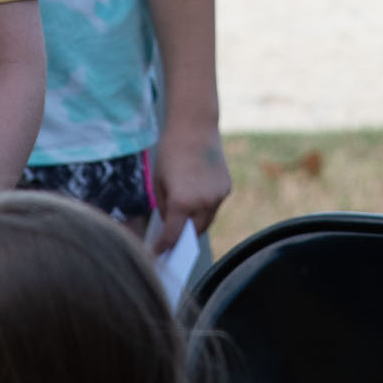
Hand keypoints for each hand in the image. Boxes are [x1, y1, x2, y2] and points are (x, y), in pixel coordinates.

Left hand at [150, 120, 232, 249]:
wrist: (195, 127)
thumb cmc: (170, 153)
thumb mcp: (158, 182)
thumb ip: (164, 207)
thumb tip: (169, 224)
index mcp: (182, 202)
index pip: (172, 236)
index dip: (163, 248)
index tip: (156, 255)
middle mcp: (203, 203)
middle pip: (193, 232)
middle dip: (182, 238)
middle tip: (171, 243)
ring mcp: (218, 196)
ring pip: (207, 221)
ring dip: (195, 225)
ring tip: (184, 227)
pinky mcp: (226, 188)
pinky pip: (214, 206)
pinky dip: (205, 209)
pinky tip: (196, 205)